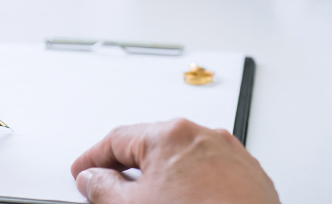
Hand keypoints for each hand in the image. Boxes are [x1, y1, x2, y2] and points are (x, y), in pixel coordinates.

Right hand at [71, 120, 279, 203]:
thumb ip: (102, 188)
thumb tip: (91, 178)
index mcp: (171, 134)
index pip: (118, 139)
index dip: (93, 158)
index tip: (83, 171)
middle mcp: (203, 135)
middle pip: (151, 147)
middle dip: (128, 168)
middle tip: (109, 190)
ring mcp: (229, 154)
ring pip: (183, 160)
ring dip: (162, 178)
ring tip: (152, 201)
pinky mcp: (248, 174)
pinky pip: (209, 172)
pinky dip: (192, 185)